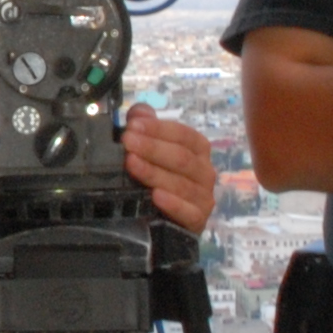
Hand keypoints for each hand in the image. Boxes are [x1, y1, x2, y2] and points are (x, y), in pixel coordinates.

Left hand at [119, 105, 219, 230]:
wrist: (167, 220)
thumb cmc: (163, 178)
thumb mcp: (153, 150)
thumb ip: (147, 127)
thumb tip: (139, 112)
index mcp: (198, 150)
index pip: (182, 134)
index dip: (158, 129)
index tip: (132, 125)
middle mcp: (205, 171)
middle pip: (181, 157)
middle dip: (152, 148)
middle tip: (127, 141)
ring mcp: (204, 197)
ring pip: (181, 184)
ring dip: (154, 172)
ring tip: (132, 164)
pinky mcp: (199, 221)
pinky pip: (188, 212)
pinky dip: (172, 203)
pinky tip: (155, 196)